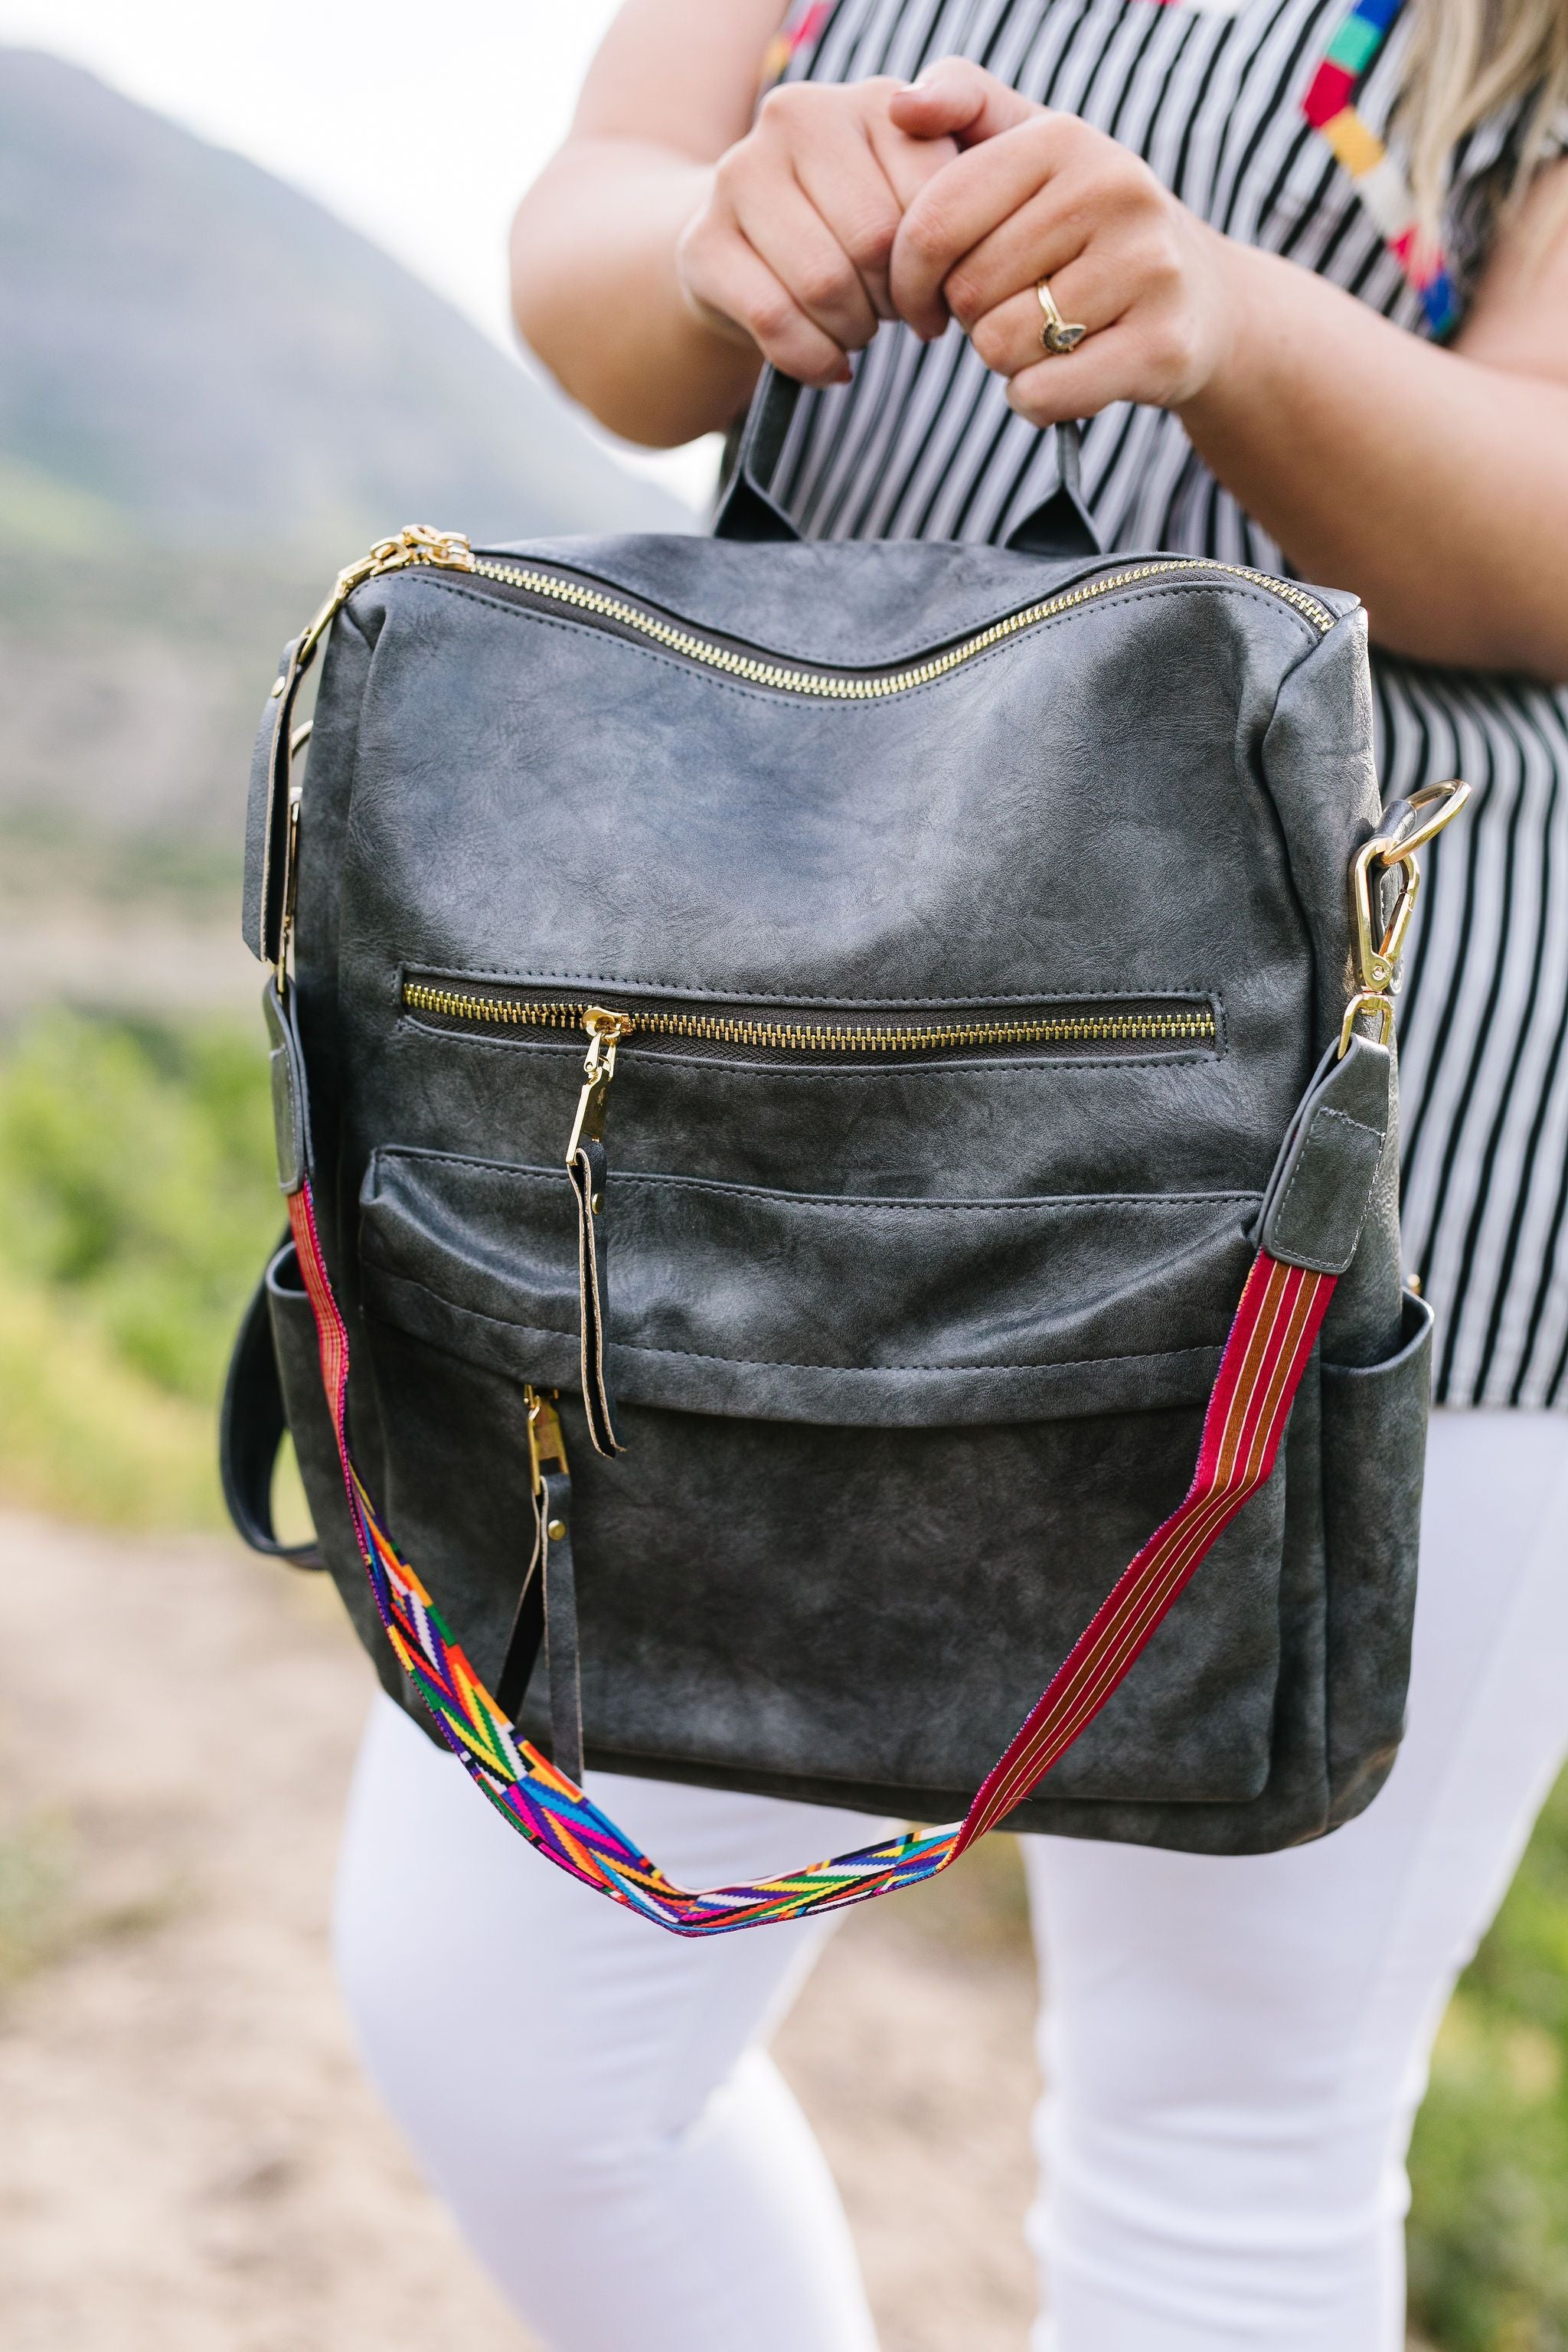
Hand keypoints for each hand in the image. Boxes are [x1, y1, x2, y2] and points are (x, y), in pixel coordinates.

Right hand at [676, 78, 957, 388]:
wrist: (756, 250)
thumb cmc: (866, 223)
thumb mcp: (928, 182)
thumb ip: (962, 138)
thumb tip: (926, 140)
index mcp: (867, 99)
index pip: (929, 196)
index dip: (939, 264)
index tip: (934, 289)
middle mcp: (794, 118)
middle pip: (873, 242)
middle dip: (895, 301)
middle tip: (892, 314)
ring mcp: (738, 176)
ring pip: (823, 284)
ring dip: (855, 333)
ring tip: (859, 330)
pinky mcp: (702, 243)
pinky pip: (776, 321)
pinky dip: (814, 359)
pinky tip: (828, 361)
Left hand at [887, 60, 1241, 423]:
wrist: (1201, 296)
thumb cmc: (1086, 226)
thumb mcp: (1030, 146)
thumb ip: (963, 105)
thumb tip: (899, 108)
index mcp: (1063, 138)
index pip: (933, 223)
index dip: (908, 278)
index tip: (923, 297)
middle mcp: (1114, 190)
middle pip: (967, 292)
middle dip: (969, 318)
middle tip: (1009, 309)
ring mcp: (1147, 268)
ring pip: (1000, 347)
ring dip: (1004, 359)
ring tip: (1044, 336)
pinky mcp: (1161, 346)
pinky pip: (1041, 393)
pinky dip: (1034, 399)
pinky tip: (1061, 376)